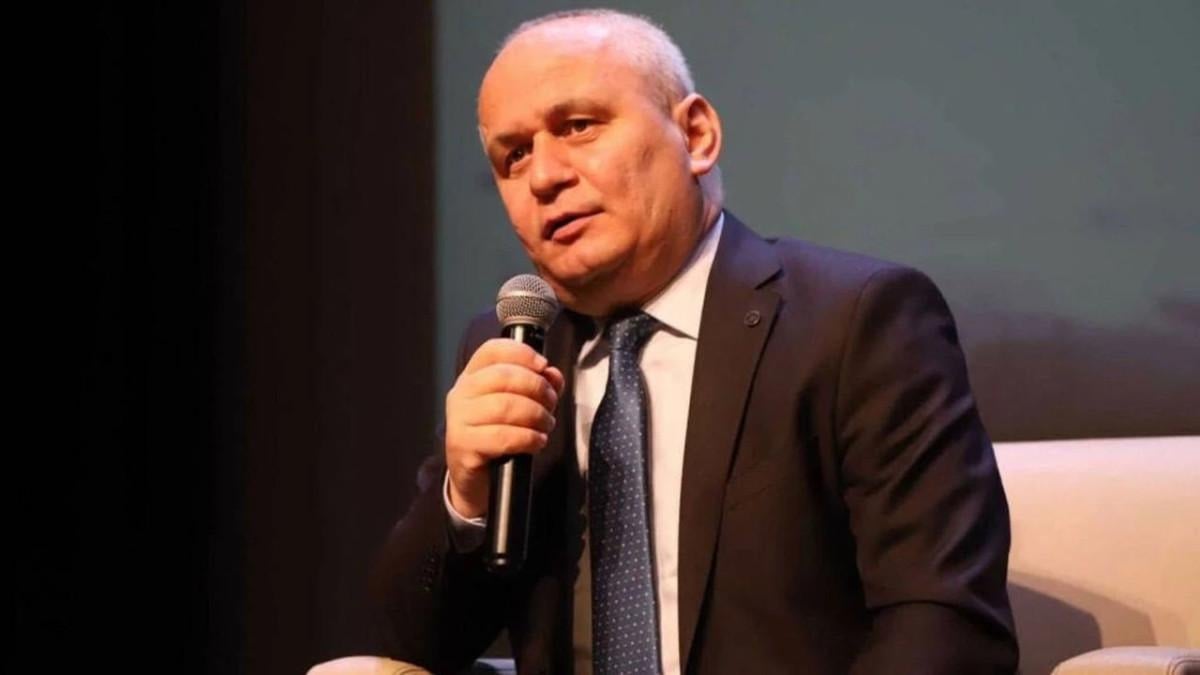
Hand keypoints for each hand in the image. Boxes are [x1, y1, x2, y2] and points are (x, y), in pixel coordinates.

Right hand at [444, 338, 564, 517]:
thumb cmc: (497, 437)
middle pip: (502, 377)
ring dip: (535, 414)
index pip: (491, 350)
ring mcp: (458, 420)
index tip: (543, 365)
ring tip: (546, 425)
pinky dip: (527, 437)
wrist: (476, 480)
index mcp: (472, 377)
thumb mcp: (518, 407)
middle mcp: (461, 394)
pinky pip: (502, 437)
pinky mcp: (463, 446)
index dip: (520, 353)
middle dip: (536, 387)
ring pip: (504, 406)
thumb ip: (537, 386)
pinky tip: (537, 441)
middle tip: (551, 403)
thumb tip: (553, 374)